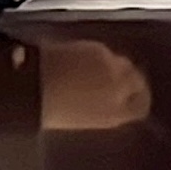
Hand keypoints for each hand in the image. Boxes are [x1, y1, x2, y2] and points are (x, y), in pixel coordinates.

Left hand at [32, 36, 151, 130]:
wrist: (30, 85)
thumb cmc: (50, 110)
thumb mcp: (83, 121)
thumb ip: (105, 113)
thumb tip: (113, 107)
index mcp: (115, 114)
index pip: (140, 107)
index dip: (137, 103)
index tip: (133, 103)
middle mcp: (119, 88)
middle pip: (138, 82)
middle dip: (131, 84)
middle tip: (119, 88)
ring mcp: (110, 66)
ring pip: (125, 65)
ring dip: (117, 70)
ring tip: (101, 75)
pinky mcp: (98, 48)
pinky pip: (107, 54)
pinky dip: (101, 59)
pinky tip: (86, 64)